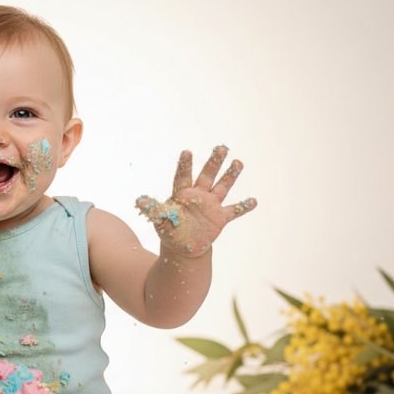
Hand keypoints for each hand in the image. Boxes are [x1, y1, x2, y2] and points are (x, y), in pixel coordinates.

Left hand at [135, 145, 256, 256]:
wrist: (184, 246)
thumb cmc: (170, 230)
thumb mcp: (159, 220)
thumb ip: (153, 209)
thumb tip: (139, 200)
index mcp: (181, 194)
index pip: (183, 176)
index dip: (185, 165)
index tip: (187, 152)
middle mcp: (198, 195)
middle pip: (206, 175)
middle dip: (214, 162)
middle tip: (221, 147)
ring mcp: (211, 205)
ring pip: (222, 187)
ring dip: (230, 176)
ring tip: (238, 162)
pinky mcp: (220, 217)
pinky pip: (234, 211)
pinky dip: (243, 207)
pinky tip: (253, 200)